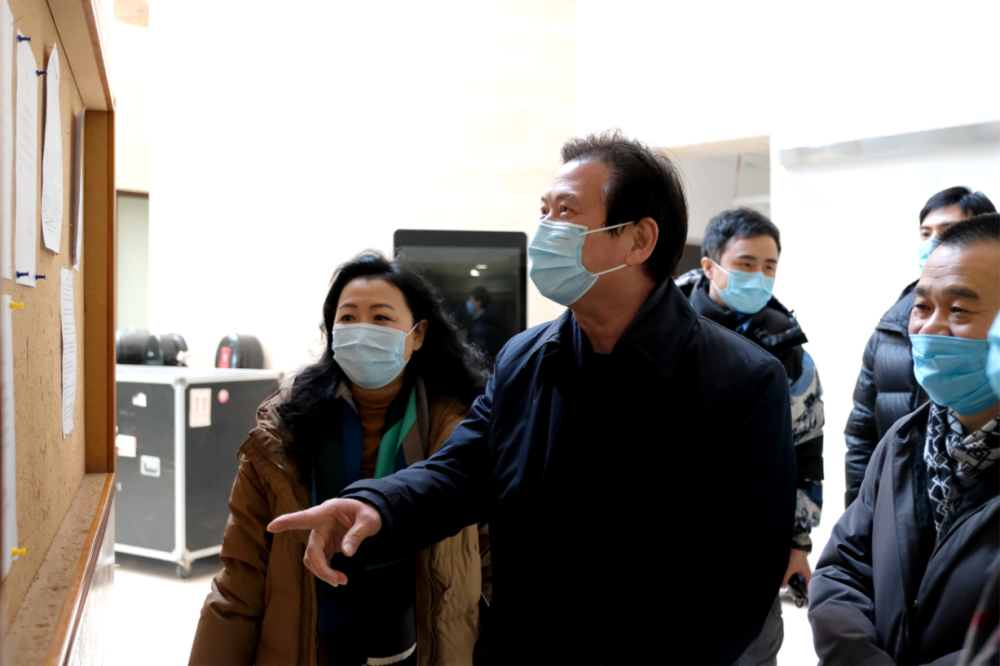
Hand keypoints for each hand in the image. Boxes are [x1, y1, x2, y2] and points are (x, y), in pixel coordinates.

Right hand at [267, 498, 382, 585]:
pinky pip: (319, 562)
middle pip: (311, 550)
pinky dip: (326, 572)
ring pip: (312, 559)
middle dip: (321, 568)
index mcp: (326, 513)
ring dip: (323, 573)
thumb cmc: (367, 511)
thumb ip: (358, 533)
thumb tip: (347, 553)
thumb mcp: (369, 519)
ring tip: (342, 581)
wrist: (368, 513)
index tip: (271, 527)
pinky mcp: (325, 546)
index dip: (287, 522)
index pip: (303, 518)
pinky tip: (338, 577)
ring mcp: (320, 537)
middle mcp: (319, 526)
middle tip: (338, 581)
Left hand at [782, 548, 810, 591]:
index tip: (797, 598)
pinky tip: (784, 577)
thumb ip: (785, 579)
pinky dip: (790, 577)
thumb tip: (782, 587)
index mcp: (807, 577)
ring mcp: (801, 571)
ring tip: (784, 584)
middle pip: (801, 585)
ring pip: (796, 580)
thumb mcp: (789, 569)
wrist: (796, 546)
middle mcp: (806, 575)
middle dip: (794, 588)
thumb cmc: (796, 557)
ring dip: (791, 582)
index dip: (802, 594)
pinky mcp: (797, 567)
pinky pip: (794, 575)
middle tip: (787, 591)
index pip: (807, 589)